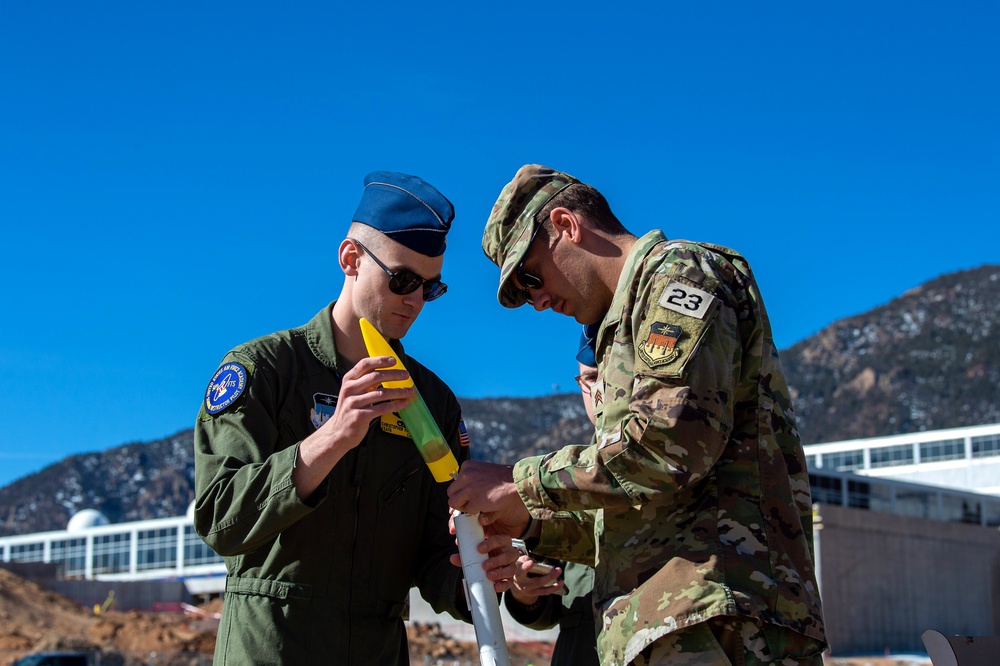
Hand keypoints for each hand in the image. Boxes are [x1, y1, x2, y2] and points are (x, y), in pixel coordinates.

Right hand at [294, 356, 413, 497]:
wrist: (338, 432)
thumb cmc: (350, 409)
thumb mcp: (353, 392)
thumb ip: (366, 381)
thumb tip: (389, 373)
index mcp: (348, 380)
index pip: (365, 364)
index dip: (380, 360)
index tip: (394, 360)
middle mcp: (349, 389)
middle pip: (375, 377)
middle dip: (394, 375)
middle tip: (406, 375)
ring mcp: (353, 403)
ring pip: (381, 393)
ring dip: (398, 391)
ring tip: (410, 391)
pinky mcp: (359, 416)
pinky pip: (381, 408)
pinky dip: (395, 405)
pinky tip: (403, 403)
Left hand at [447, 461, 530, 537]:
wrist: (517, 482)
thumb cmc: (503, 478)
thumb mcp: (483, 470)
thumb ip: (471, 477)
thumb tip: (461, 490)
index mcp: (466, 466)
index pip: (455, 483)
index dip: (461, 491)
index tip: (469, 495)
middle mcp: (465, 476)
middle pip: (451, 493)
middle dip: (460, 500)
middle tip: (472, 502)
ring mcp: (469, 489)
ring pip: (454, 503)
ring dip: (464, 507)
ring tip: (477, 505)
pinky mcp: (475, 501)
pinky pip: (467, 511)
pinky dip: (474, 512)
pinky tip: (484, 507)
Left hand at [448, 533, 519, 592]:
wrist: (490, 566)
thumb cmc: (482, 555)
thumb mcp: (475, 553)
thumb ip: (465, 555)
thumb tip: (453, 558)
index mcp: (501, 542)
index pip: (500, 539)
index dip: (491, 544)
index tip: (479, 549)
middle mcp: (509, 553)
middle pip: (509, 555)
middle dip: (496, 560)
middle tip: (484, 565)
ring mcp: (511, 566)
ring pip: (512, 569)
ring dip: (500, 572)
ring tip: (488, 576)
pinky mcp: (510, 578)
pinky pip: (510, 582)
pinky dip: (503, 585)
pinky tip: (495, 587)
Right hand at [509, 556, 563, 605]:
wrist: (516, 586)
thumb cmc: (518, 571)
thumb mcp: (517, 564)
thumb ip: (522, 561)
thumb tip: (528, 559)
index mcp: (518, 576)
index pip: (521, 571)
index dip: (526, 567)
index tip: (532, 562)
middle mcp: (524, 585)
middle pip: (537, 582)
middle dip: (548, 577)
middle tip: (557, 569)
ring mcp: (530, 591)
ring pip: (543, 588)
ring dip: (554, 584)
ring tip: (562, 579)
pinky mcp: (535, 594)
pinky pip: (545, 592)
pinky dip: (553, 588)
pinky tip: (560, 583)